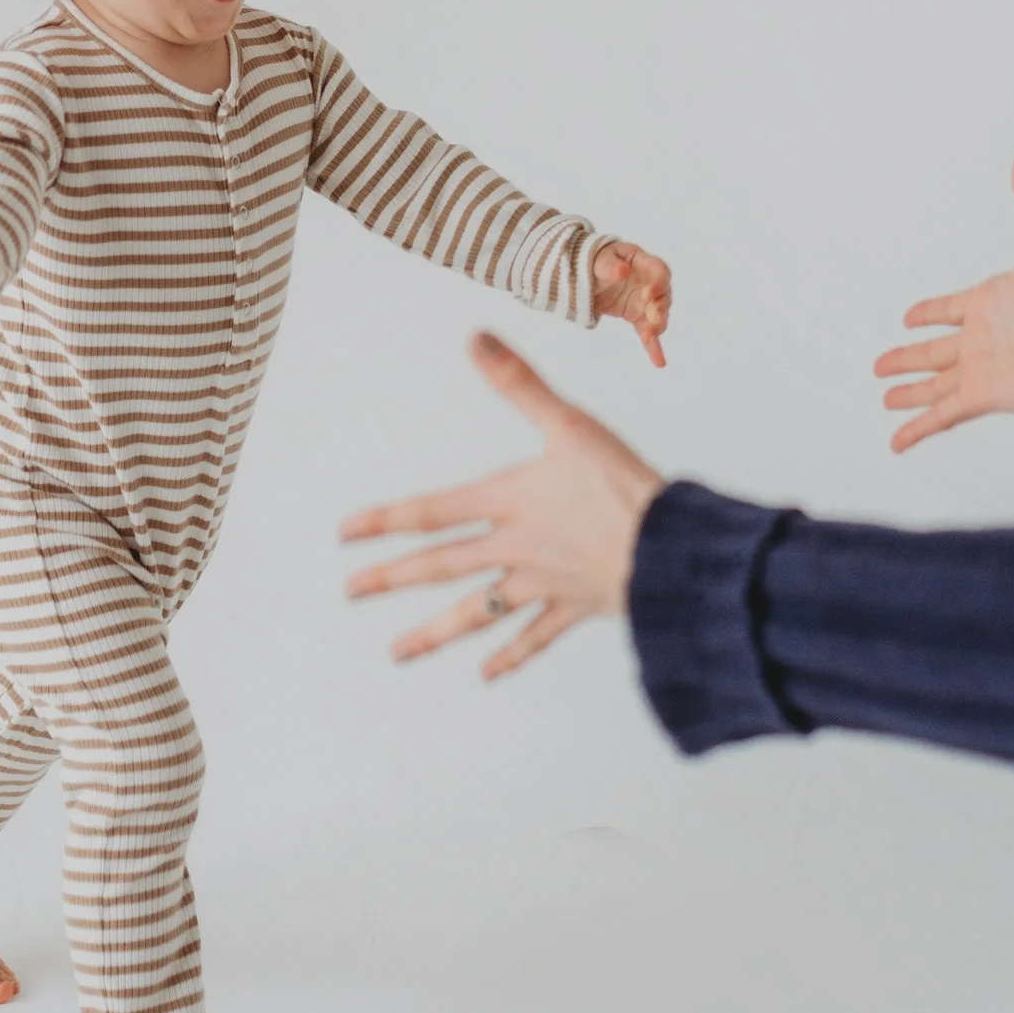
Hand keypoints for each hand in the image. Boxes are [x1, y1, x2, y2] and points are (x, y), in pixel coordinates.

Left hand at [339, 331, 665, 679]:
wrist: (669, 549)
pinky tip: (487, 673)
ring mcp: (542, 584)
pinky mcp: (575, 608)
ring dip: (435, 632)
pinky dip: (510, 655)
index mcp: (508, 502)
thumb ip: (520, 384)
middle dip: (393, 578)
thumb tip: (476, 340)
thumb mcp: (569, 424)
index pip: (432, 511)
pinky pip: (534, 637)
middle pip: (442, 566)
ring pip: (477, 613)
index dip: (384, 519)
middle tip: (351, 592)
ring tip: (397, 653)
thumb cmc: (623, 484)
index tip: (344, 534)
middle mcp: (515, 548)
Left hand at [594, 238, 672, 368]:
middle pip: (664, 296)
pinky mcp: (640, 318)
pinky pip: (649, 334)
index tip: (648, 294)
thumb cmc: (599, 261)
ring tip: (649, 337)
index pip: (660, 271)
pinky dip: (654, 348)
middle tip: (652, 317)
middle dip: (659, 308)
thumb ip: (610, 265)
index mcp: (644, 263)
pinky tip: (659, 362)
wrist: (591, 276)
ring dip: (656, 327)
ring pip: (659, 317)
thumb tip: (622, 271)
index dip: (657, 283)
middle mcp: (651, 284)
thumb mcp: (601, 259)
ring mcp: (647, 302)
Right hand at [874, 142, 1013, 453]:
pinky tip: (897, 441)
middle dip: (908, 357)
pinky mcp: (988, 396)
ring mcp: (986, 369)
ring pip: (935, 384)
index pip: (951, 308)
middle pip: (936, 350)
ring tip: (885, 398)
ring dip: (910, 392)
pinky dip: (918, 429)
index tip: (908, 316)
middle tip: (880, 365)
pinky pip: (943, 415)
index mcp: (995, 300)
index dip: (929, 312)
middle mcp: (987, 338)